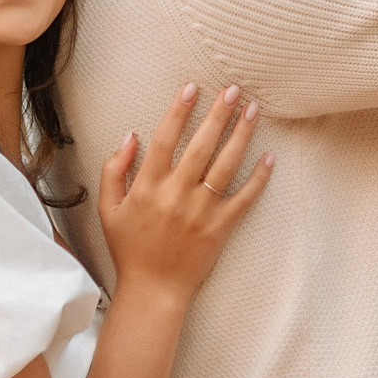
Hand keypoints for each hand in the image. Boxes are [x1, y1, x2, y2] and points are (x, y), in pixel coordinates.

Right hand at [96, 84, 272, 306]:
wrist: (153, 290)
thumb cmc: (129, 249)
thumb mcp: (108, 209)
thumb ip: (114, 170)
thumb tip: (130, 136)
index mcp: (148, 187)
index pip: (165, 139)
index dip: (179, 111)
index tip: (192, 88)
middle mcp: (176, 195)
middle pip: (201, 146)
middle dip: (218, 114)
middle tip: (234, 89)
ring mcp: (200, 212)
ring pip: (225, 166)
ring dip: (241, 136)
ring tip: (254, 111)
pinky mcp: (220, 228)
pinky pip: (243, 199)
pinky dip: (258, 178)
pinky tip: (269, 157)